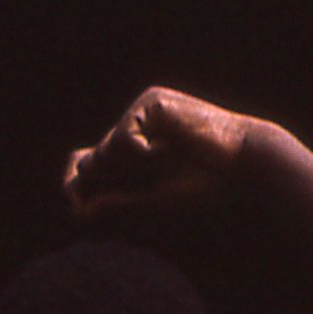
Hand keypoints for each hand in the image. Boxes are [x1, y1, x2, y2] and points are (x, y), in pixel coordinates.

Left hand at [64, 86, 256, 224]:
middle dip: (110, 185)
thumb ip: (112, 207)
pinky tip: (167, 150)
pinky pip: (122, 139)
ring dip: (130, 172)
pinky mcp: (150, 104)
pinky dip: (140, 155)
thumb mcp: (147, 209)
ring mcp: (137, 120)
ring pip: (101, 155)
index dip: (75, 187)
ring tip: (165, 165)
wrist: (237, 168)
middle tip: (149, 182)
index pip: (78, 172)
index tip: (82, 201)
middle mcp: (126, 140)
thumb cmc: (199, 194)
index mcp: (123, 166)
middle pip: (86, 168)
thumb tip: (77, 209)